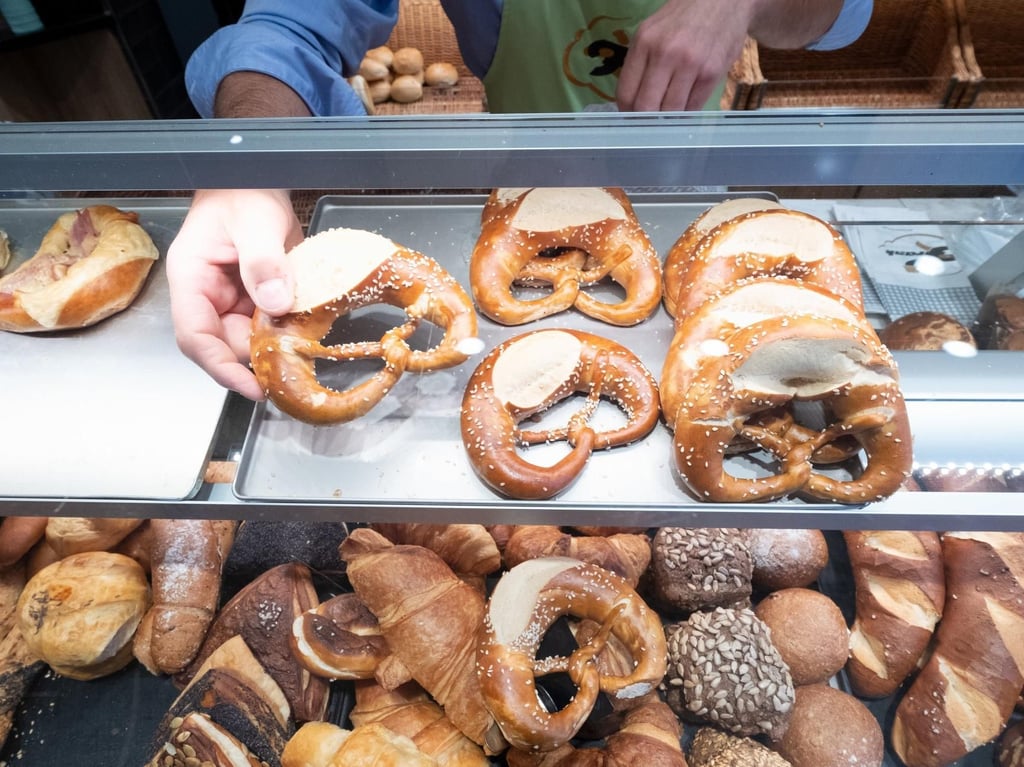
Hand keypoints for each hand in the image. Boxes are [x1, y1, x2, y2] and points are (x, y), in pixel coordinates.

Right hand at [166, 188, 303, 399]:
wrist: (258, 177)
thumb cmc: (243, 191)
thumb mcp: (255, 222)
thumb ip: (263, 262)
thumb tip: (276, 303)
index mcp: (192, 279)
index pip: (195, 337)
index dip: (221, 367)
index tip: (251, 387)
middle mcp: (208, 295)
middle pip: (225, 345)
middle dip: (255, 361)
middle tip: (292, 371)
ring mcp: (232, 298)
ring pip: (249, 339)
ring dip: (274, 348)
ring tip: (303, 354)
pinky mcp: (256, 297)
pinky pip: (268, 324)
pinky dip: (286, 332)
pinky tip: (307, 334)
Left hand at [616, 0, 755, 111]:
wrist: (723, 1)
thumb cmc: (683, 19)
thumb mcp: (652, 32)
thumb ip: (640, 64)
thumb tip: (631, 102)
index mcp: (644, 43)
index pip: (626, 93)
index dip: (627, 112)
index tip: (631, 117)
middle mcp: (665, 54)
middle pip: (646, 108)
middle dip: (646, 121)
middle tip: (649, 123)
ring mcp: (690, 65)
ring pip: (670, 112)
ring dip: (668, 119)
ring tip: (668, 113)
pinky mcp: (711, 74)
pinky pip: (693, 108)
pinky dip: (686, 113)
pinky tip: (685, 105)